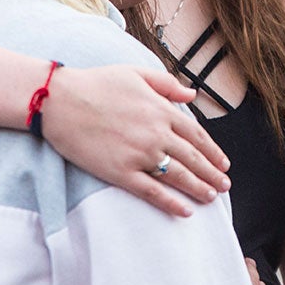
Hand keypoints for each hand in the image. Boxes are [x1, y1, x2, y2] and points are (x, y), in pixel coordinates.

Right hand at [41, 65, 230, 215]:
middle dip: (212, 174)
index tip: (223, 163)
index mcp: (160, 110)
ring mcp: (139, 154)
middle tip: (224, 185)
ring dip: (198, 188)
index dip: (213, 151)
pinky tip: (184, 211)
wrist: (60, 101)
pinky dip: (171, 203)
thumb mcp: (136, 73)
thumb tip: (192, 94)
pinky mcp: (120, 172)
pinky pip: (152, 191)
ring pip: (178, 176)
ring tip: (211, 197)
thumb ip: (167, 84)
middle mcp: (155, 133)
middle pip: (193, 158)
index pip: (197, 135)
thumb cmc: (96, 84)